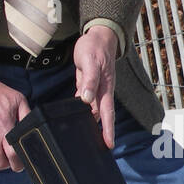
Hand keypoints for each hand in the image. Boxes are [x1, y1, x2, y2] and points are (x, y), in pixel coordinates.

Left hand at [74, 26, 118, 149]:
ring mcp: (96, 88)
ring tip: (85, 136)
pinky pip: (86, 101)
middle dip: (102, 132)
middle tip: (98, 148)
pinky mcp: (88, 84)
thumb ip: (89, 81)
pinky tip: (74, 116)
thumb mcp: (90, 62)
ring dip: (90, 122)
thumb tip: (87, 100)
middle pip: (102, 115)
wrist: (98, 35)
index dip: (108, 129)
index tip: (108, 144)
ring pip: (94, 110)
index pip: (107, 113)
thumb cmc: (95, 47)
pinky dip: (82, 110)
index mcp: (105, 88)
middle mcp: (102, 91)